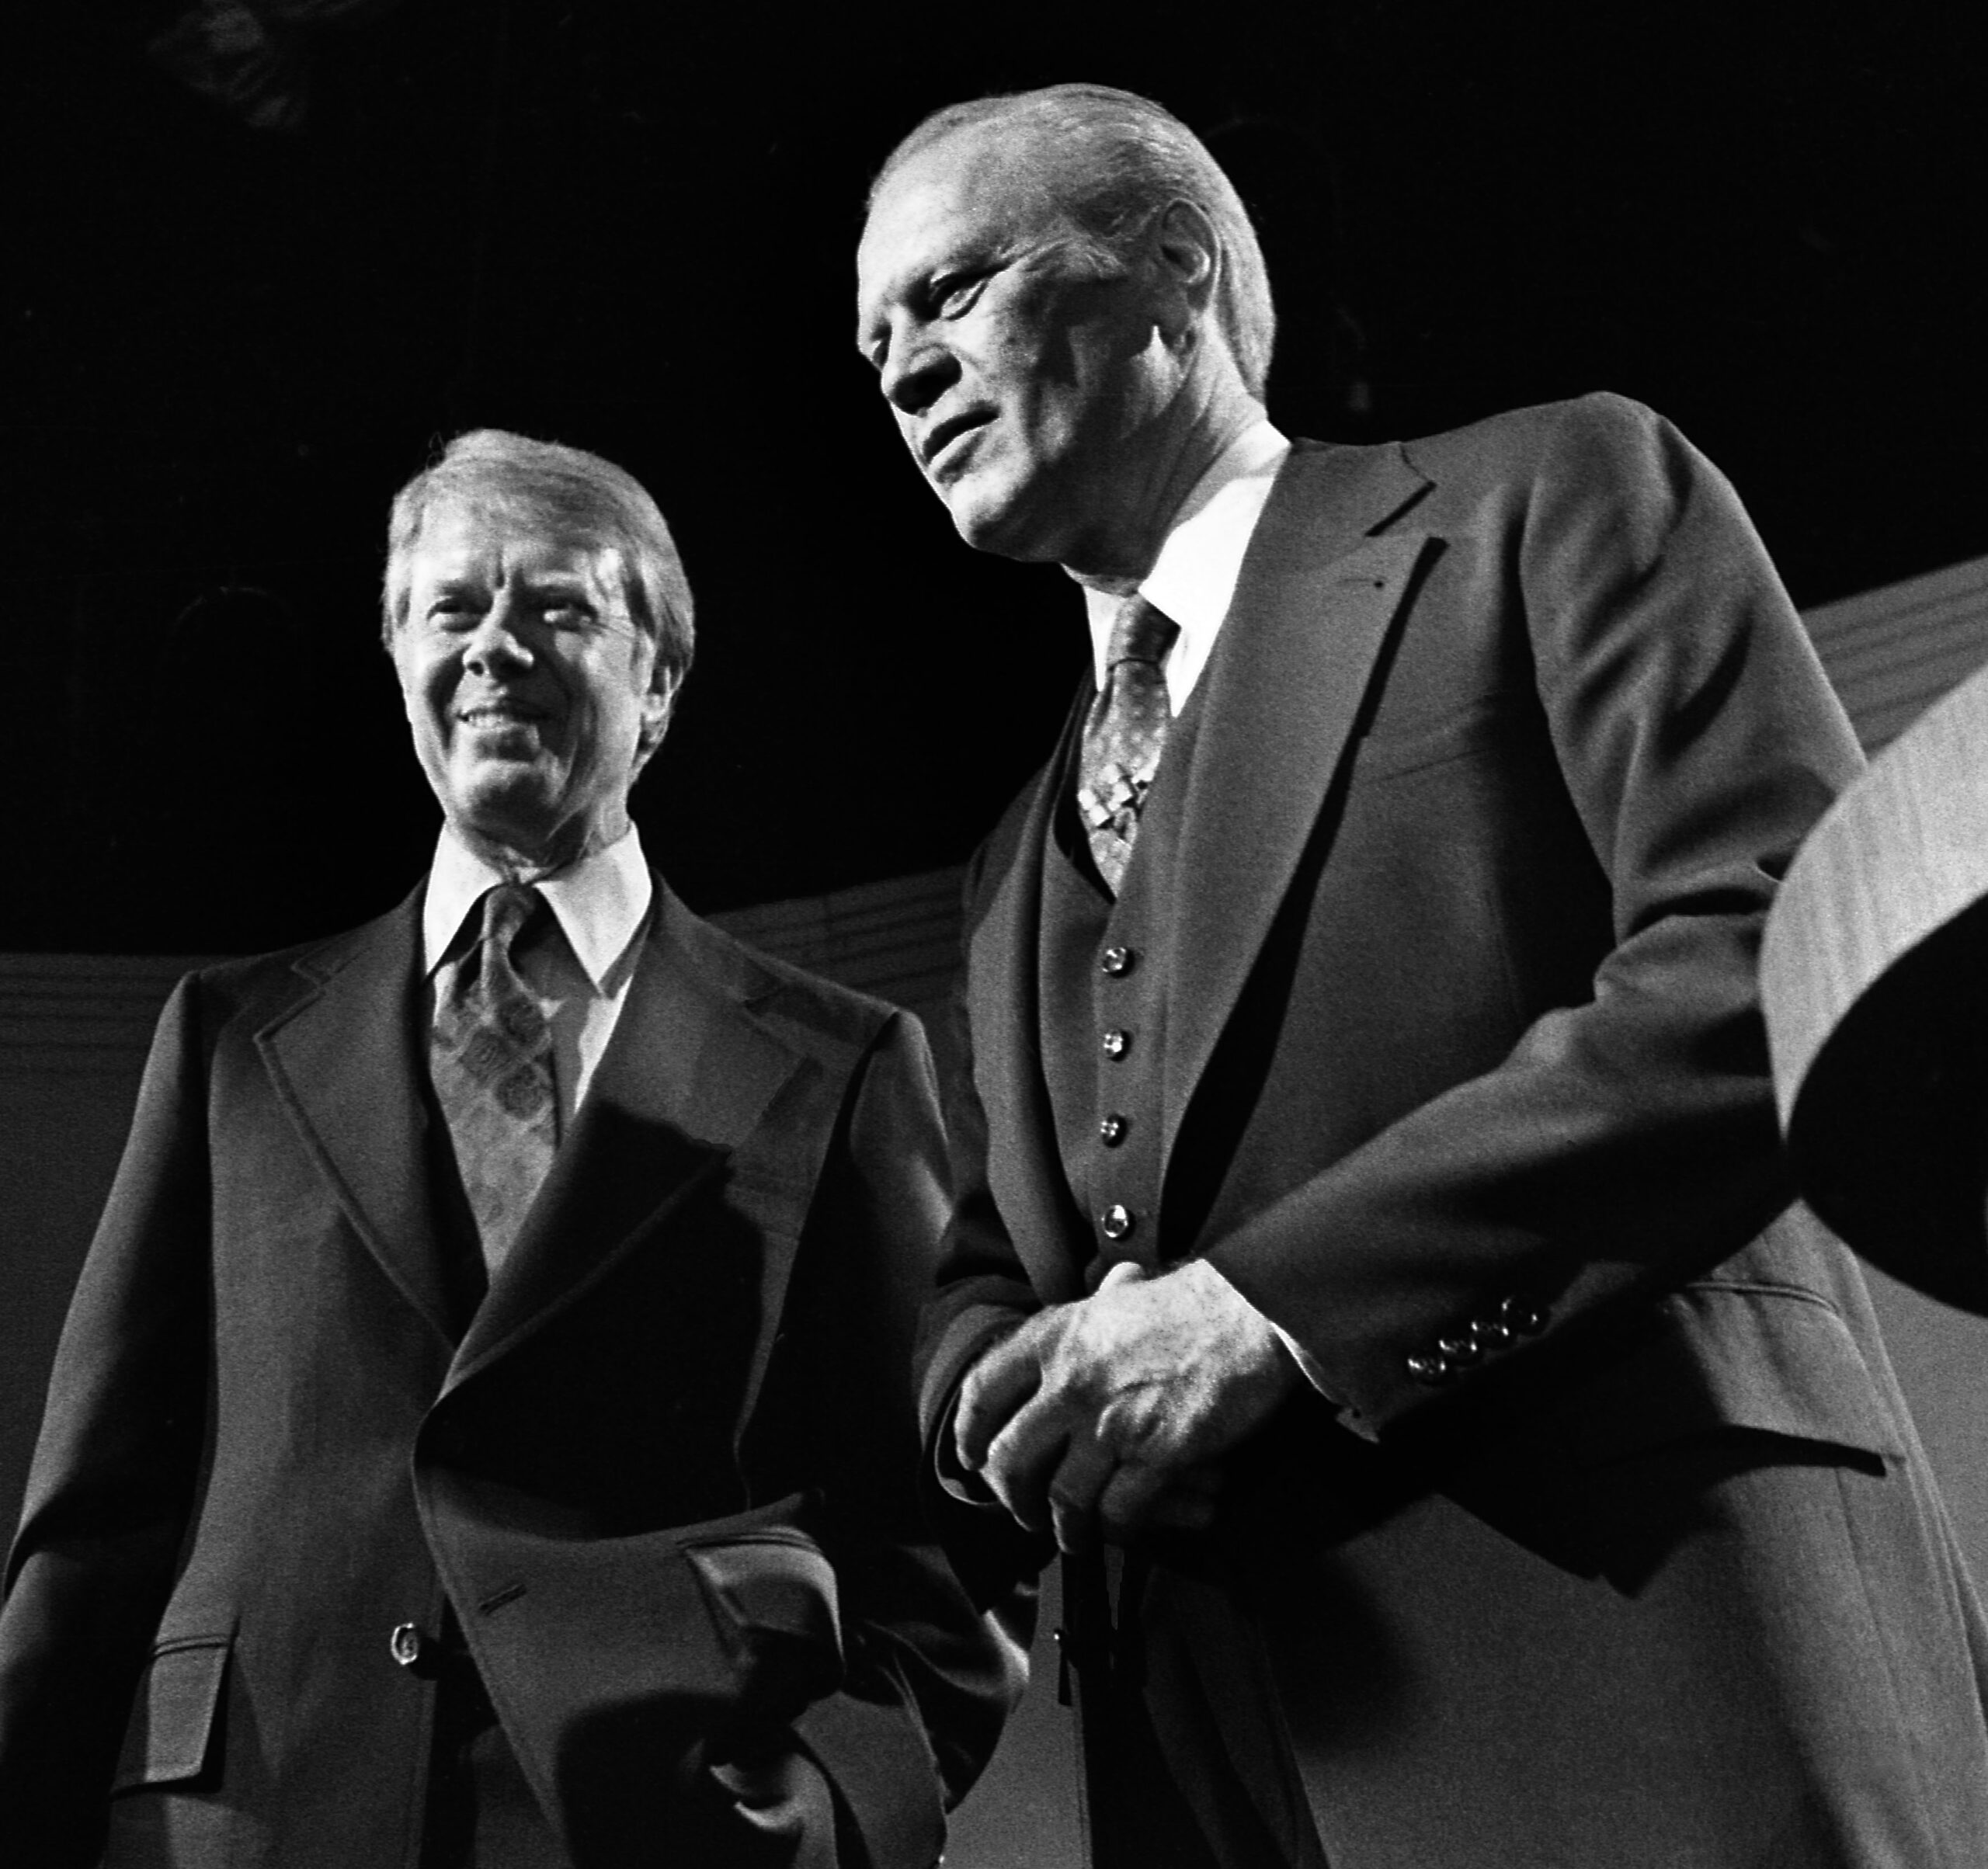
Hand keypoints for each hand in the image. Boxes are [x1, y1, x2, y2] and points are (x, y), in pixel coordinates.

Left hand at [953, 1260, 1298, 1551]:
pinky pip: (1118, 1512)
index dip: (968, 1431)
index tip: (970, 1455)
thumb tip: (1066, 1338)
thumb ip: (1082, 1321)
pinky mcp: (1156, 1455)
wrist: (1251, 1311)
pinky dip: (1116, 1529)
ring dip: (1063, 1527)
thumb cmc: (1191, 1302)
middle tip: (1021, 1510)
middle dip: (1011, 1495)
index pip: (982, 1390)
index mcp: (1055, 1336)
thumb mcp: (1116, 1297)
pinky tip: (1118, 1530)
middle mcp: (1070, 1382)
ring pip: (1061, 1498)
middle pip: (1011, 1459)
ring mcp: (1111, 1423)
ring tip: (1071, 1536)